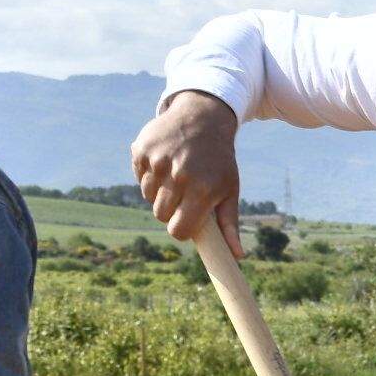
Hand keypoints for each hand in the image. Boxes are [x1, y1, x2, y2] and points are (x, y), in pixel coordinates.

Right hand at [128, 90, 242, 249]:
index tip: (187, 221)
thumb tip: (236, 256)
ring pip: (148, 197)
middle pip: (161, 215)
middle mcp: (178, 176)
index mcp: (202, 190)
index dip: (181, 229)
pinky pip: (139, 177)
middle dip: (171, 210)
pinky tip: (165, 161)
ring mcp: (157, 162)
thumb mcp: (229, 190)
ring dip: (160, 191)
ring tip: (176, 174)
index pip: (178, 231)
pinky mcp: (141, 151)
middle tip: (184, 193)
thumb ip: (229, 225)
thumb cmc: (219, 161)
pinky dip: (149, 174)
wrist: (203, 119)